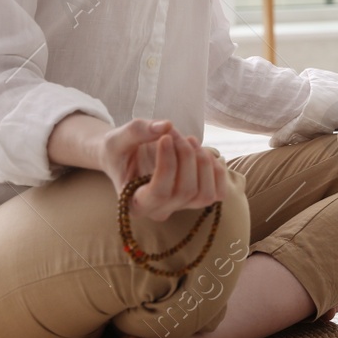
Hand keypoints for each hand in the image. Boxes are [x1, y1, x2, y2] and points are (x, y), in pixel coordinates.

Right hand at [99, 118, 228, 221]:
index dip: (168, 164)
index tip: (165, 138)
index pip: (159, 193)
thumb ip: (138, 131)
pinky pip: (218, 193)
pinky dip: (217, 171)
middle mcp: (159, 211)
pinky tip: (203, 152)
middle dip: (185, 155)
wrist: (126, 155)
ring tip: (188, 140)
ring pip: (205, 195)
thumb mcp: (118, 138)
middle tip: (173, 133)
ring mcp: (180, 207)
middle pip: (186, 190)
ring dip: (202, 162)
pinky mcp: (196, 198)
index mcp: (135, 203)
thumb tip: (167, 125)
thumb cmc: (119, 150)